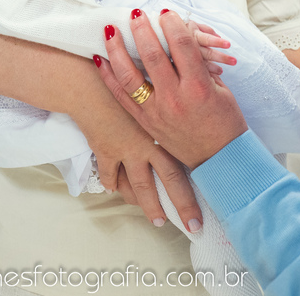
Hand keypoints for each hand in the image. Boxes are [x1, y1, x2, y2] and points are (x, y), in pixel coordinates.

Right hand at [74, 79, 202, 231]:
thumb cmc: (125, 77)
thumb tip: (216, 76)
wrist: (83, 79)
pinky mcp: (104, 148)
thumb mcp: (160, 73)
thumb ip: (190, 78)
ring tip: (158, 221)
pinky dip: (115, 186)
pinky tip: (120, 192)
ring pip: (138, 186)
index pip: (190, 155)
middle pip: (168, 181)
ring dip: (148, 205)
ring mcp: (125, 148)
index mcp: (166, 122)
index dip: (201, 177)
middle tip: (193, 226)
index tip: (211, 198)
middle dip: (182, 206)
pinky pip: (110, 175)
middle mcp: (147, 143)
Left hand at [97, 9, 246, 170]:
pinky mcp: (145, 122)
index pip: (182, 45)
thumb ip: (200, 63)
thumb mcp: (220, 89)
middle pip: (152, 55)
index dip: (172, 24)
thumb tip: (181, 37)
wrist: (219, 158)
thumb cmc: (224, 121)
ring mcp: (156, 111)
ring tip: (110, 30)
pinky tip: (100, 58)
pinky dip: (108, 76)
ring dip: (117, 49)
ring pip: (129, 75)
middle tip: (135, 13)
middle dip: (142, 29)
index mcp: (198, 87)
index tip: (165, 12)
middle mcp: (175, 98)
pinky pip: (120, 96)